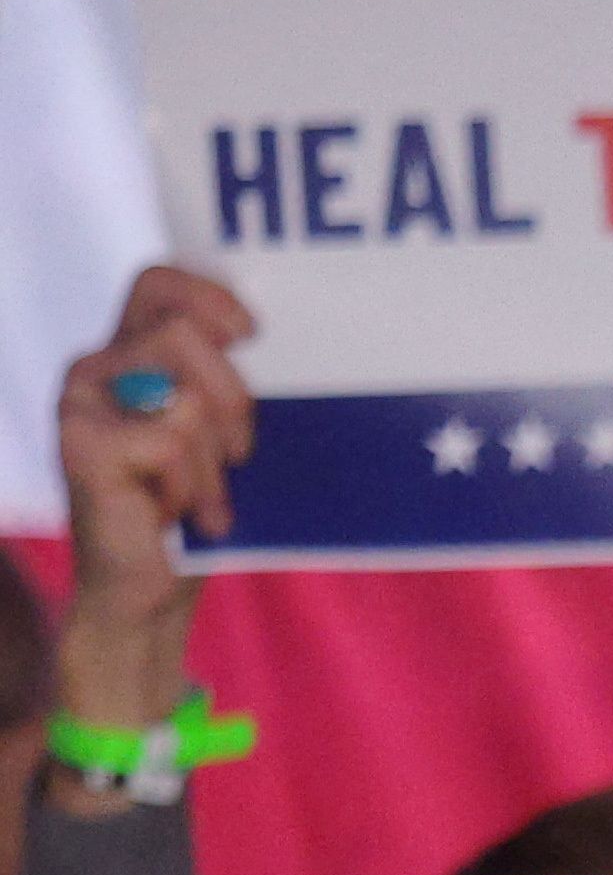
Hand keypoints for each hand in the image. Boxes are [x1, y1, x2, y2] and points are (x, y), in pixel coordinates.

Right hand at [55, 270, 252, 733]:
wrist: (148, 591)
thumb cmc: (193, 510)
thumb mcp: (221, 437)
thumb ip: (226, 383)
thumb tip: (271, 343)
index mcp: (129, 355)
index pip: (157, 282)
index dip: (207, 294)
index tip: (252, 335)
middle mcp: (96, 370)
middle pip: (179, 333)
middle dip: (233, 398)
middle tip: (238, 454)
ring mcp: (80, 406)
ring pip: (184, 396)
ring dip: (215, 459)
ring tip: (203, 497)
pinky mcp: (81, 448)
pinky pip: (170, 442)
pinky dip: (193, 488)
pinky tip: (178, 516)